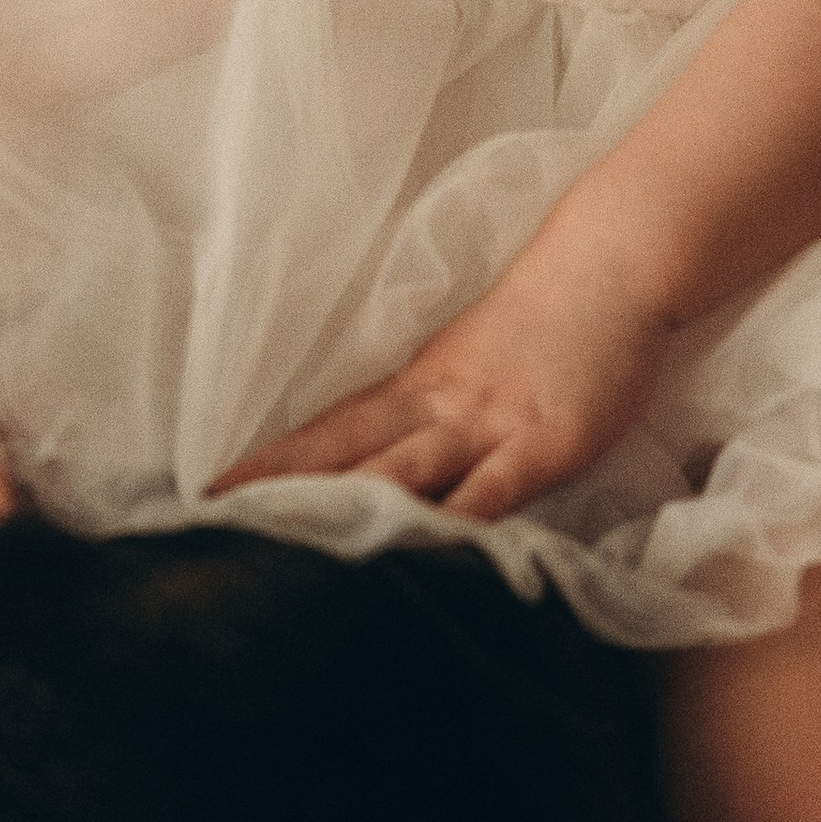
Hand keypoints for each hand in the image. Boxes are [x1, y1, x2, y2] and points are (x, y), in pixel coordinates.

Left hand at [217, 248, 672, 521]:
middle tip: (217, 526)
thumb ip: (427, 414)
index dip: (269, 463)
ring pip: (402, 471)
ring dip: (347, 508)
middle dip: (282, 491)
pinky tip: (429, 554)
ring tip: (294, 547)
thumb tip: (381, 461)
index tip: (211, 493)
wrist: (608, 267)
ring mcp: (487, 425)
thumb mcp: (467, 366)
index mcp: (414, 389)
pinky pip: (491, 491)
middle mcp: (436, 407)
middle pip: (344, 452)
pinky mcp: (542, 444)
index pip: (327, 430)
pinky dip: (457, 524)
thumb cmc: (543, 318)